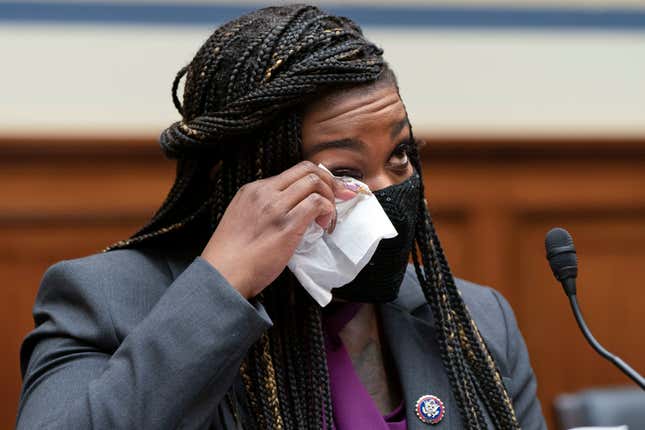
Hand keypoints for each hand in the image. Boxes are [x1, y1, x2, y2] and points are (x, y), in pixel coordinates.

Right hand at [201, 161, 355, 298]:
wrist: (223, 274)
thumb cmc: (233, 256)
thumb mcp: (243, 219)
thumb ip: (265, 209)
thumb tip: (293, 210)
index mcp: (253, 189)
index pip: (294, 170)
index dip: (317, 177)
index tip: (328, 189)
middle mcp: (264, 193)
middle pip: (308, 170)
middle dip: (330, 181)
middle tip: (340, 197)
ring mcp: (275, 207)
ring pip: (315, 183)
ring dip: (330, 198)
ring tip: (328, 218)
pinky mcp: (286, 225)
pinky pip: (316, 204)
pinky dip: (328, 211)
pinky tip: (324, 225)